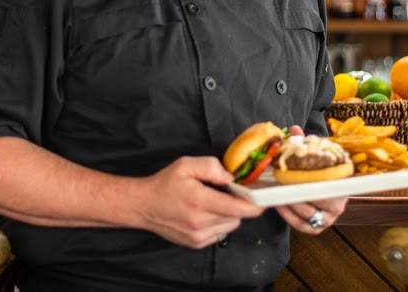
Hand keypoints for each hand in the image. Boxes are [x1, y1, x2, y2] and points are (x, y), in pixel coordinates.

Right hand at [133, 156, 264, 248]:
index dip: (255, 205)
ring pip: (230, 226)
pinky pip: (219, 233)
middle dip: (238, 205)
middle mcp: (200, 222)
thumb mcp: (186, 164)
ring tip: (214, 202)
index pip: (237, 208)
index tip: (263, 198)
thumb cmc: (165, 183)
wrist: (144, 206)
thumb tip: (231, 178)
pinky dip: (219, 223)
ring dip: (229, 215)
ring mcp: (198, 236)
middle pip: (237, 217)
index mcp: (199, 201)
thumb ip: (211, 167)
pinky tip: (206, 213)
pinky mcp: (196, 243)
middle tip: (229, 193)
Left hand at [275, 125, 348, 233]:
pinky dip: (289, 216)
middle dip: (297, 191)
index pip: (329, 185)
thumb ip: (304, 143)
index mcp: (342, 183)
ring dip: (290, 202)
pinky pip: (303, 226)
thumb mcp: (313, 155)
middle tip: (281, 182)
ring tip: (277, 191)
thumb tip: (294, 129)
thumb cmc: (318, 169)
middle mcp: (339, 204)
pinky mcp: (318, 227)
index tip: (296, 175)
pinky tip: (278, 204)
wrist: (324, 186)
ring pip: (308, 213)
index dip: (312, 180)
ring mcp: (329, 218)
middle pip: (317, 200)